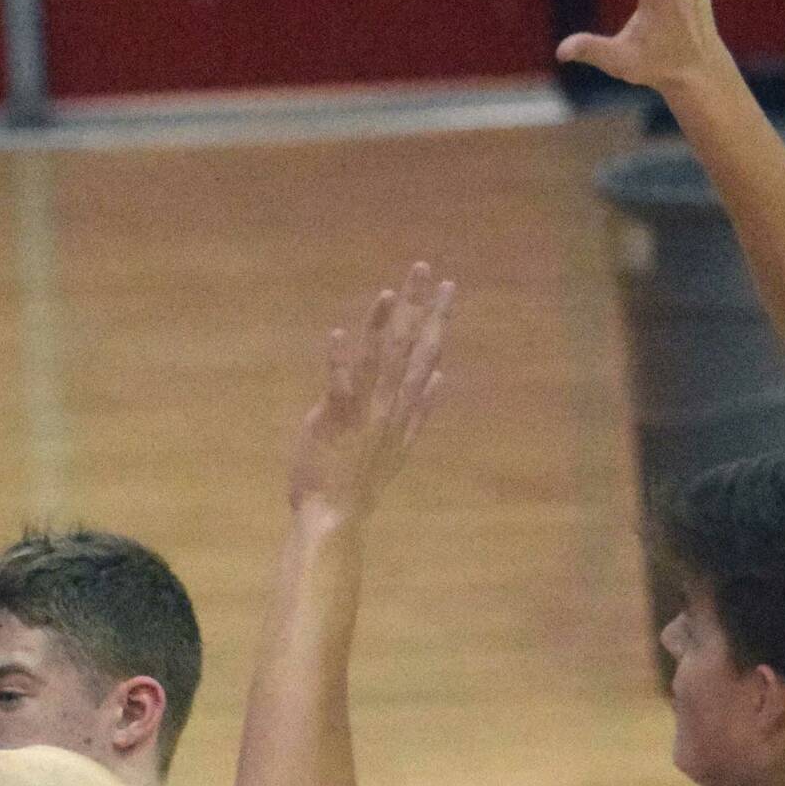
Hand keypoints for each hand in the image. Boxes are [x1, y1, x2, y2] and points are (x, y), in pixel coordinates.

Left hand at [288, 262, 451, 520]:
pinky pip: (339, 385)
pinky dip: (338, 360)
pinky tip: (337, 333)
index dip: (436, 317)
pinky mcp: (336, 420)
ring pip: (380, 360)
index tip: (447, 285)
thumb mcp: (401, 445)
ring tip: (392, 290)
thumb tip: (441, 377)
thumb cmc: (361, 481)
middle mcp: (390, 404)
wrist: (336, 517)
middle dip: (418, 306)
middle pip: (408, 347)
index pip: (427, 352)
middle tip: (425, 268)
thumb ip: (421, 409)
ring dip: (386, 324)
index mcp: (405, 406)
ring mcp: (365, 411)